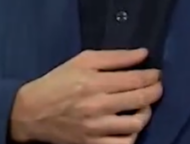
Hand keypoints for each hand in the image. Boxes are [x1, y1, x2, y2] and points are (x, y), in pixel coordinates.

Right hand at [8, 48, 162, 143]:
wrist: (32, 112)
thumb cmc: (58, 82)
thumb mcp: (82, 61)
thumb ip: (114, 57)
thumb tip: (143, 54)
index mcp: (94, 82)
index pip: (135, 80)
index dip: (152, 76)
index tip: (156, 73)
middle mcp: (98, 105)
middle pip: (140, 100)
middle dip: (155, 91)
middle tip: (157, 86)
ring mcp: (97, 128)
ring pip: (136, 124)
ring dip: (146, 113)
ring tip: (144, 106)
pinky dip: (133, 135)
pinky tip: (130, 126)